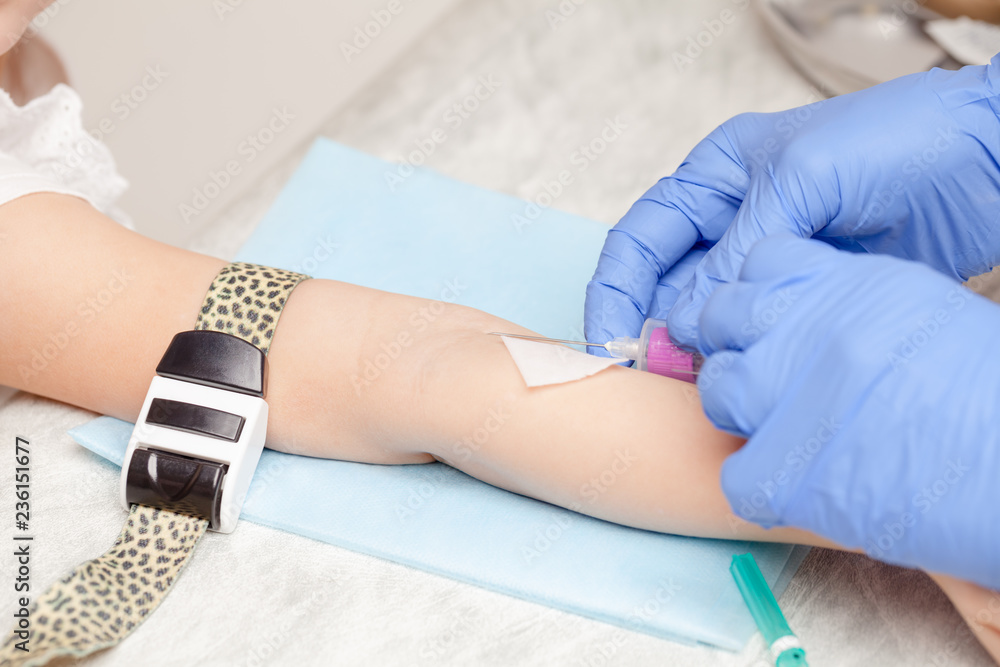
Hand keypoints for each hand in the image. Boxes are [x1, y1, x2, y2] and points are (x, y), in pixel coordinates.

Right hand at [585, 56, 999, 350]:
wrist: (985, 159)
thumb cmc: (895, 140)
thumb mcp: (801, 183)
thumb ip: (737, 253)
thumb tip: (685, 324)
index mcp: (718, 176)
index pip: (643, 236)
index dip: (617, 287)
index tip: (607, 337)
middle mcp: (734, 219)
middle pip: (666, 282)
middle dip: (648, 327)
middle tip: (643, 376)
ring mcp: (770, 260)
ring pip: (708, 313)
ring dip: (690, 349)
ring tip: (685, 385)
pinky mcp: (805, 294)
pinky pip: (754, 331)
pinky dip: (738, 357)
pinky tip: (731, 380)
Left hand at [697, 234, 999, 589]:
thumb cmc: (989, 389)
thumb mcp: (922, 309)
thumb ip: (848, 303)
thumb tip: (802, 314)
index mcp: (844, 283)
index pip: (762, 261)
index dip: (762, 293)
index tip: (774, 320)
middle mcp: (803, 329)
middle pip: (723, 319)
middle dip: (738, 346)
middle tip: (771, 378)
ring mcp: (784, 398)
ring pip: (718, 390)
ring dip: (742, 410)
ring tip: (787, 433)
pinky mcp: (782, 472)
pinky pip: (735, 473)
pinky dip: (761, 484)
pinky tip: (797, 486)